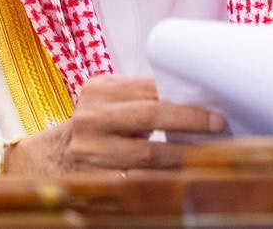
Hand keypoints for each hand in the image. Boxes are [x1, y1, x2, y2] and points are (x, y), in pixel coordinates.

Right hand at [2, 74, 226, 175]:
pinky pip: (137, 182)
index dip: (183, 100)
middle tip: (218, 125)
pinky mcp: (95, 180)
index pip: (148, 90)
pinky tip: (183, 177)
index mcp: (98, 91)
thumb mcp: (109, 101)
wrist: (55, 158)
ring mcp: (91, 151)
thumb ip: (140, 96)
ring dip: (182, 155)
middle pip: (148, 116)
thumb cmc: (96, 124)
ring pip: (146, 155)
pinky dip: (163, 180)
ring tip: (208, 153)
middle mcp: (92, 119)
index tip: (213, 109)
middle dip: (188, 121)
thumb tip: (194, 98)